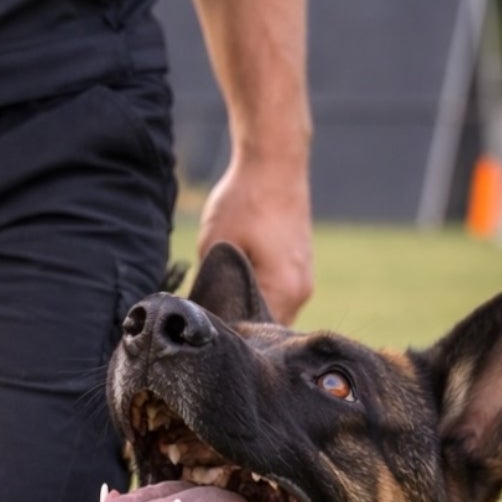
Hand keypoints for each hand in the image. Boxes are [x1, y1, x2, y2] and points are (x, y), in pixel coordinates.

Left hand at [197, 153, 312, 325]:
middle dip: (239, 329)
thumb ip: (207, 289)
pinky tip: (239, 285)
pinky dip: (259, 295)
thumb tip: (197, 316)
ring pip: (271, 313)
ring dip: (248, 311)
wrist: (275, 160)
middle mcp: (301, 291)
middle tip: (209, 325)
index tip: (206, 339)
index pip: (256, 339)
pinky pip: (277, 295)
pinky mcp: (300, 268)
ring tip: (221, 303)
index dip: (231, 341)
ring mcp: (304, 279)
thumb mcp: (212, 247)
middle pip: (265, 330)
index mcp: (284, 292)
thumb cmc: (245, 200)